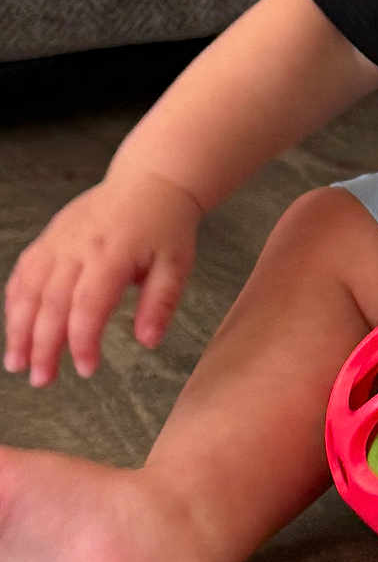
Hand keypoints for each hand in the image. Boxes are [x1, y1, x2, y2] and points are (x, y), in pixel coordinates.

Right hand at [4, 169, 202, 386]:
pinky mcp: (49, 237)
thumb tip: (149, 341)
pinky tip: (14, 327)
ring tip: (16, 363)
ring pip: (28, 288)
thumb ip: (162, 302)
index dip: (82, 341)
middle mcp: (79, 246)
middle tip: (42, 379)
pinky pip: (24, 271)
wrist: (152, 182)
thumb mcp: (177, 263)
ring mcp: (59, 240)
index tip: (86, 369)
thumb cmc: (166, 226)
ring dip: (18, 328)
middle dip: (43, 345)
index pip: (89, 305)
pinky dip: (15, 301)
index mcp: (113, 253)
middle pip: (51, 302)